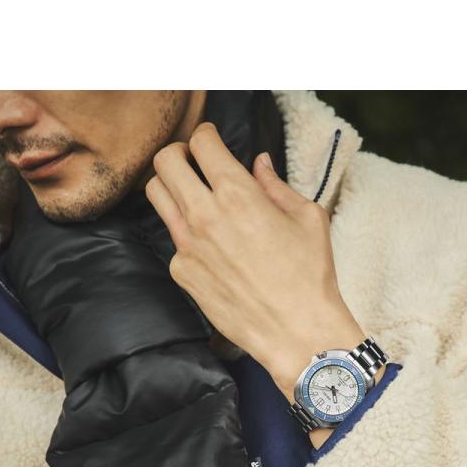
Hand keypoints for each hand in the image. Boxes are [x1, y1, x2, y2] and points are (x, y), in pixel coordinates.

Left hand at [146, 122, 367, 402]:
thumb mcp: (308, 218)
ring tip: (193, 195)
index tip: (212, 141)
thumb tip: (258, 164)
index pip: (201, 142)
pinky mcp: (182, 273)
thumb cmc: (309, 276)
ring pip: (157, 195)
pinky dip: (187, 233)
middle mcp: (204, 215)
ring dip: (171, 185)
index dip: (206, 135)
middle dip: (179, 153)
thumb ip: (276, 185)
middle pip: (165, 161)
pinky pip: (173, 239)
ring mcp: (187, 245)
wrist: (297, 331)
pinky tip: (212, 246)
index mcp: (238, 194)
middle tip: (195, 162)